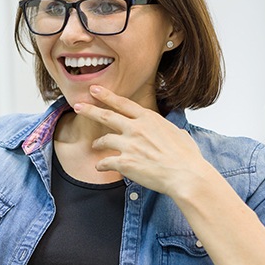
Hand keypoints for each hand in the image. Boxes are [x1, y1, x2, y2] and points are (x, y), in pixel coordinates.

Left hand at [73, 85, 209, 196]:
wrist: (186, 175)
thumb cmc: (187, 157)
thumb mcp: (180, 134)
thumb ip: (171, 130)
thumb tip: (174, 132)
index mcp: (149, 119)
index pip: (123, 103)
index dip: (106, 95)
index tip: (94, 89)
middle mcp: (136, 128)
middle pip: (106, 116)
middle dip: (89, 110)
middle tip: (78, 106)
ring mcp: (129, 145)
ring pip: (104, 140)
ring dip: (98, 143)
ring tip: (95, 145)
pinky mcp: (125, 162)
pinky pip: (105, 162)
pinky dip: (101, 165)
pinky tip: (99, 167)